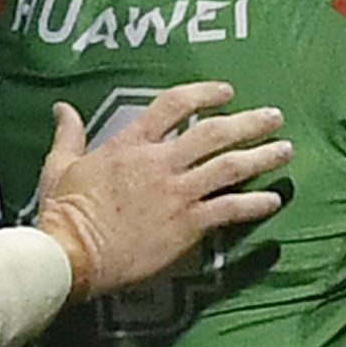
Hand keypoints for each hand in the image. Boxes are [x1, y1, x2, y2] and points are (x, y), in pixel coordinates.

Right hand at [34, 81, 291, 298]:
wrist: (72, 255)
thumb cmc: (64, 212)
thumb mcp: (60, 166)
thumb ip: (69, 135)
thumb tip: (62, 108)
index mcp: (130, 144)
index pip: (173, 104)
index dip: (204, 93)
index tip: (226, 92)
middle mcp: (160, 163)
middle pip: (214, 133)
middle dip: (249, 122)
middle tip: (275, 117)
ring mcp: (177, 194)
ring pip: (229, 167)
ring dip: (261, 157)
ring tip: (285, 151)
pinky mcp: (187, 225)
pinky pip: (229, 209)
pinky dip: (255, 204)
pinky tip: (273, 200)